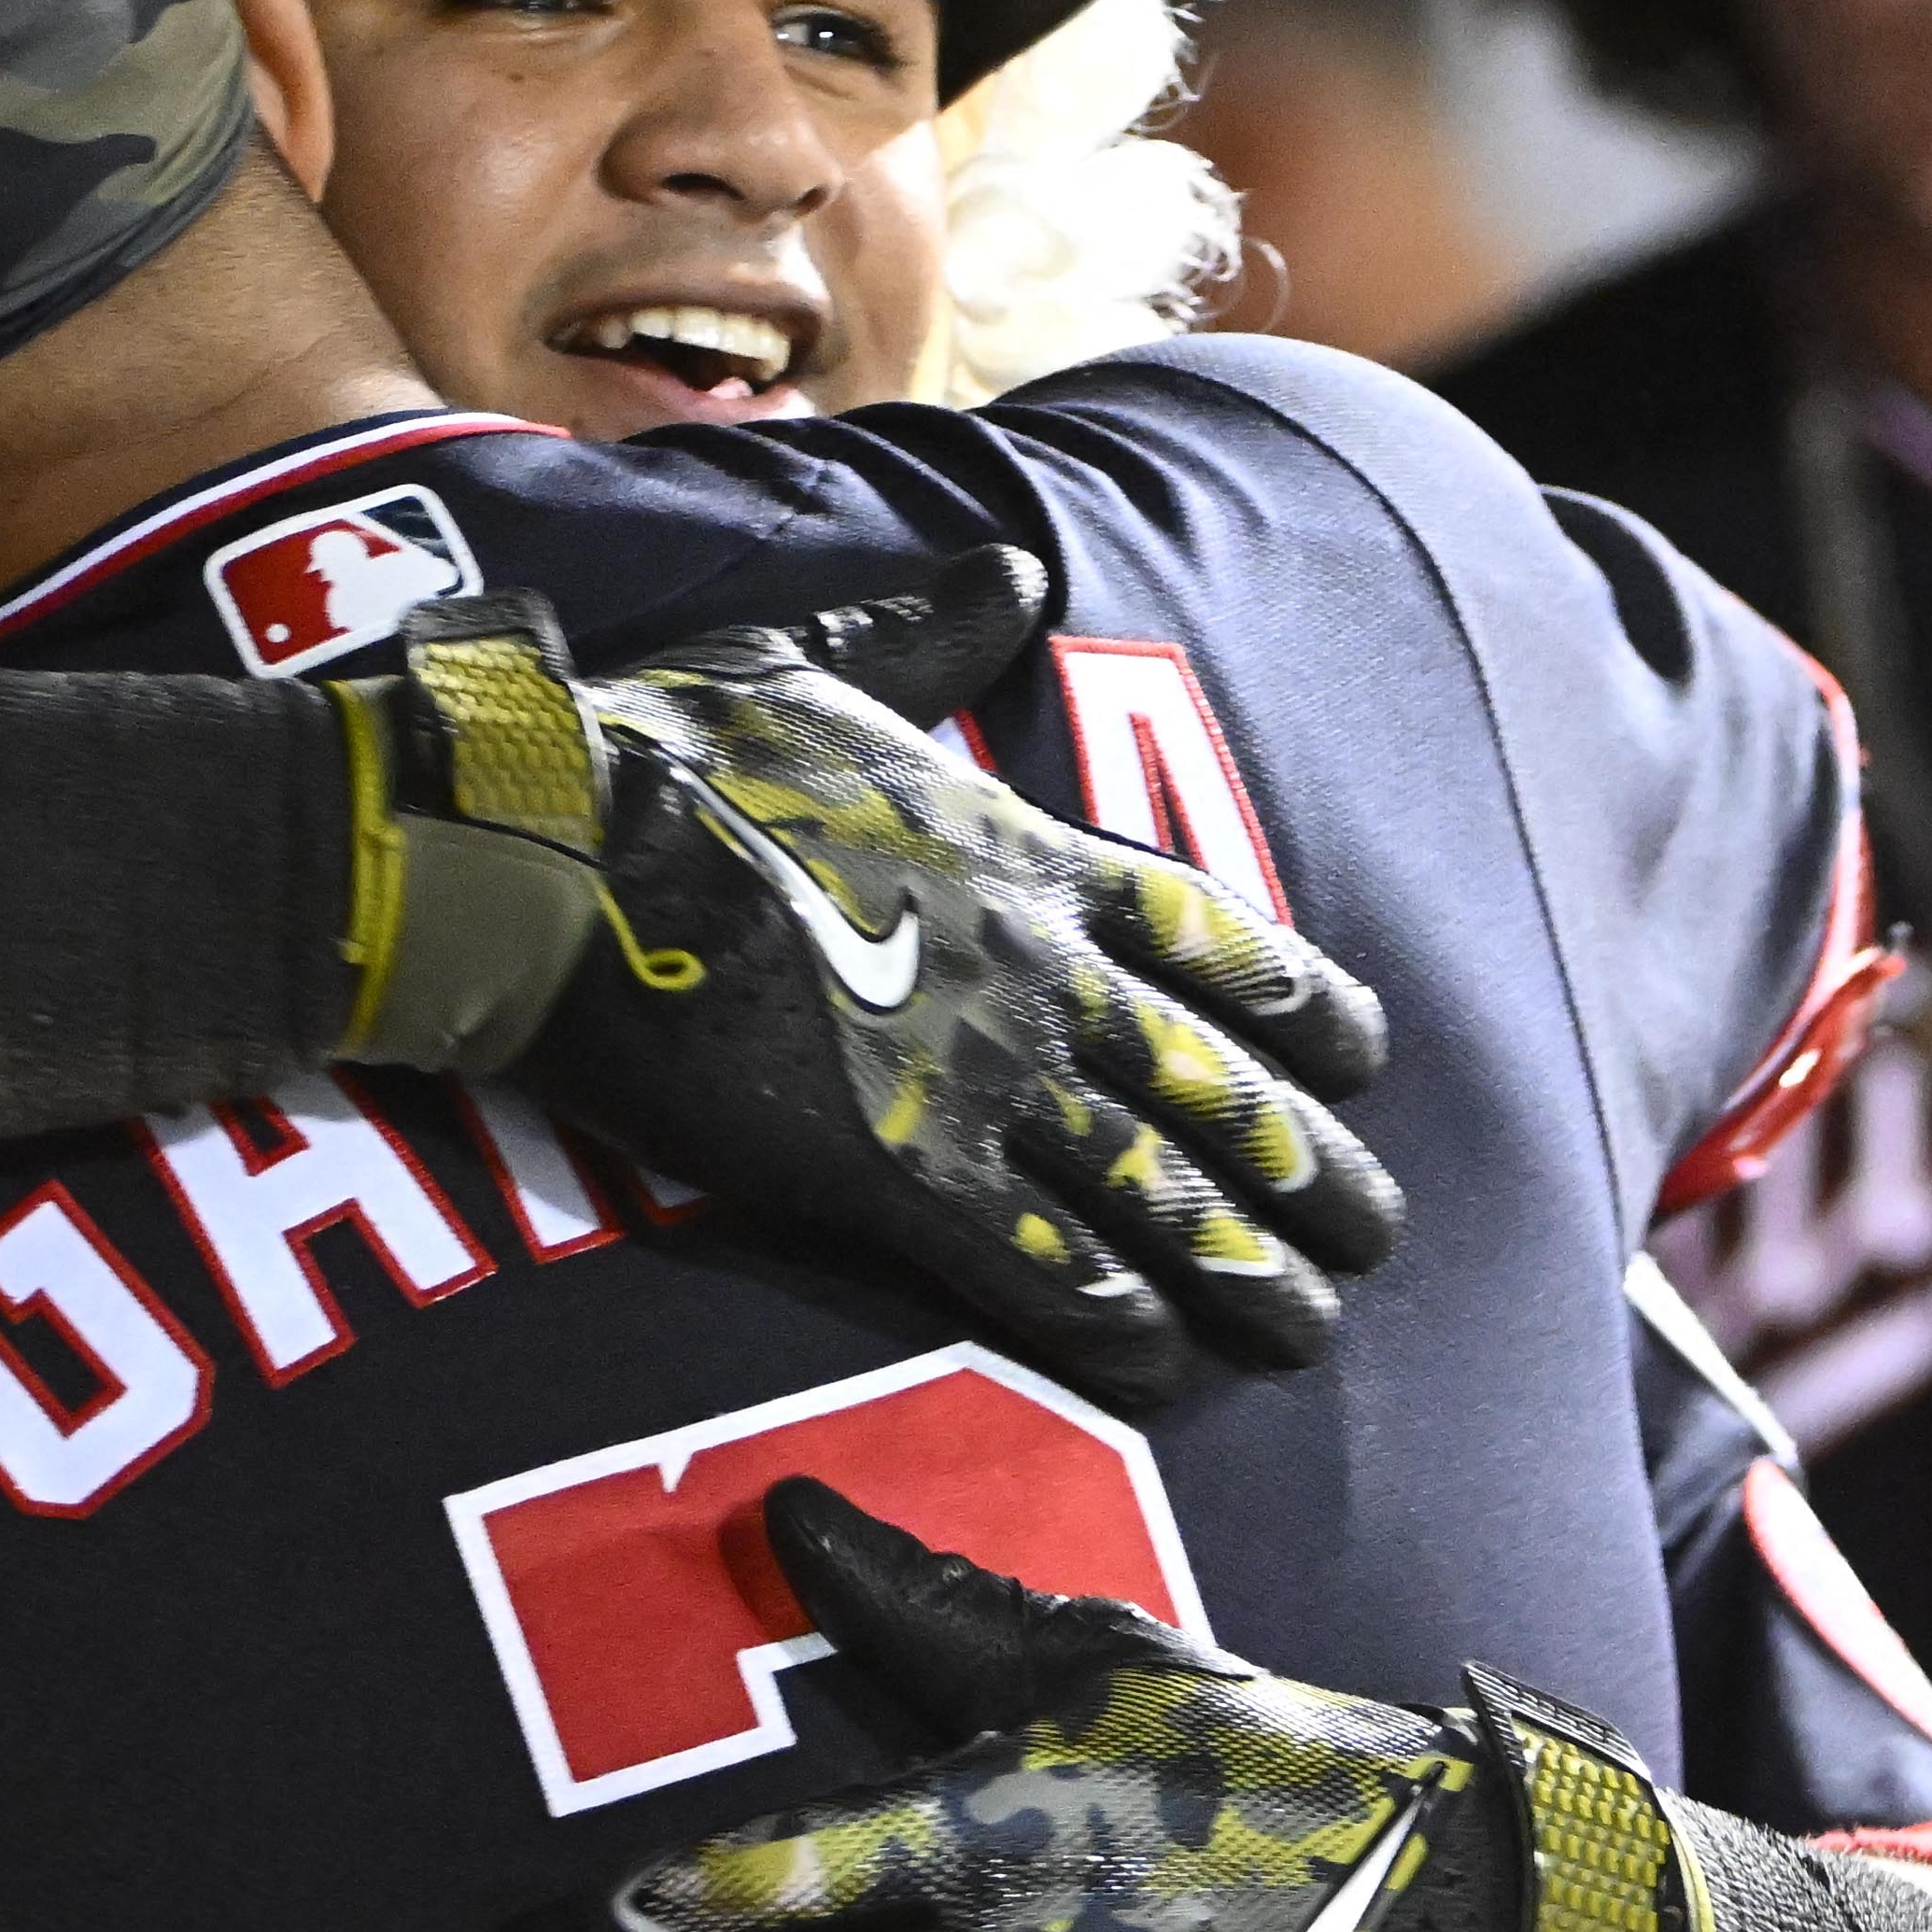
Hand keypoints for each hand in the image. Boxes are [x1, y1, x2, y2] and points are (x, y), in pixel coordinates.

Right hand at [342, 551, 1400, 1400]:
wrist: (556, 848)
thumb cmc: (662, 751)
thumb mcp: (817, 660)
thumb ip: (928, 633)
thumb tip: (1011, 563)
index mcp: (1020, 854)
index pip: (1211, 935)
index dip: (1303, 1006)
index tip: (1369, 1059)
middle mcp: (1031, 971)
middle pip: (1216, 1085)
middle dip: (1309, 1168)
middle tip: (1374, 1234)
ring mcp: (973, 1078)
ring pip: (1157, 1192)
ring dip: (1243, 1267)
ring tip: (1305, 1328)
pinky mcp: (892, 1175)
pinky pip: (1038, 1270)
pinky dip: (1112, 1325)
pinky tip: (1162, 1368)